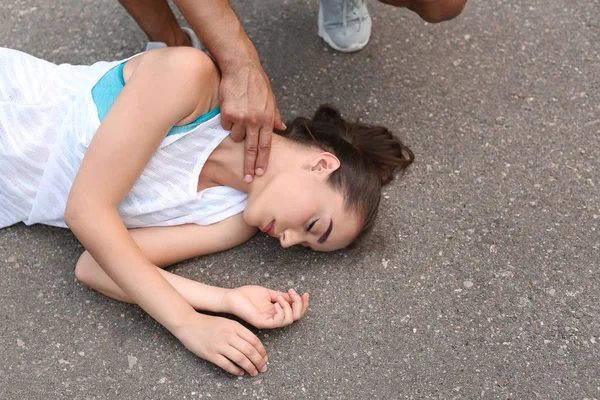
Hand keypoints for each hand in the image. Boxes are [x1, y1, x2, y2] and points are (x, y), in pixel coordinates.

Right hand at [175, 313, 267, 375]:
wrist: (188, 323)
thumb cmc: (209, 323)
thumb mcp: (227, 322)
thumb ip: (240, 332)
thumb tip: (253, 346)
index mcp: (235, 326)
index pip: (254, 340)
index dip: (262, 351)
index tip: (265, 358)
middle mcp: (229, 335)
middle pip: (250, 351)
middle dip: (259, 362)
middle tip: (263, 368)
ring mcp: (220, 345)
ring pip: (241, 359)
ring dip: (250, 368)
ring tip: (254, 372)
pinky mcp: (211, 354)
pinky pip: (227, 365)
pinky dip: (236, 370)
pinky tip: (240, 372)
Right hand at [218, 60, 285, 182]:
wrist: (241, 67)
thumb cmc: (257, 83)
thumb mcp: (271, 99)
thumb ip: (276, 116)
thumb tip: (282, 128)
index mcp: (268, 119)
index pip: (266, 145)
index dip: (262, 160)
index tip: (260, 172)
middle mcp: (255, 120)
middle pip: (251, 149)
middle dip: (249, 165)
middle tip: (247, 178)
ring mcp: (241, 117)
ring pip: (236, 136)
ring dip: (236, 132)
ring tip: (238, 117)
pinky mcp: (228, 113)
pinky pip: (225, 124)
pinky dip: (227, 119)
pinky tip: (231, 107)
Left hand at [221, 286, 309, 328]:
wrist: (232, 297)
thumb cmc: (247, 295)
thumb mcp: (268, 293)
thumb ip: (281, 295)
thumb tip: (293, 296)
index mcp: (277, 311)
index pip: (296, 312)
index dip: (304, 304)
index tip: (305, 293)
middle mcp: (274, 317)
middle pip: (296, 317)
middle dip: (299, 304)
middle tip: (293, 294)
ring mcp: (268, 321)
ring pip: (289, 320)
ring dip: (288, 306)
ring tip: (279, 297)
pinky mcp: (262, 322)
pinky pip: (277, 322)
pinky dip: (281, 312)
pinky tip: (276, 303)